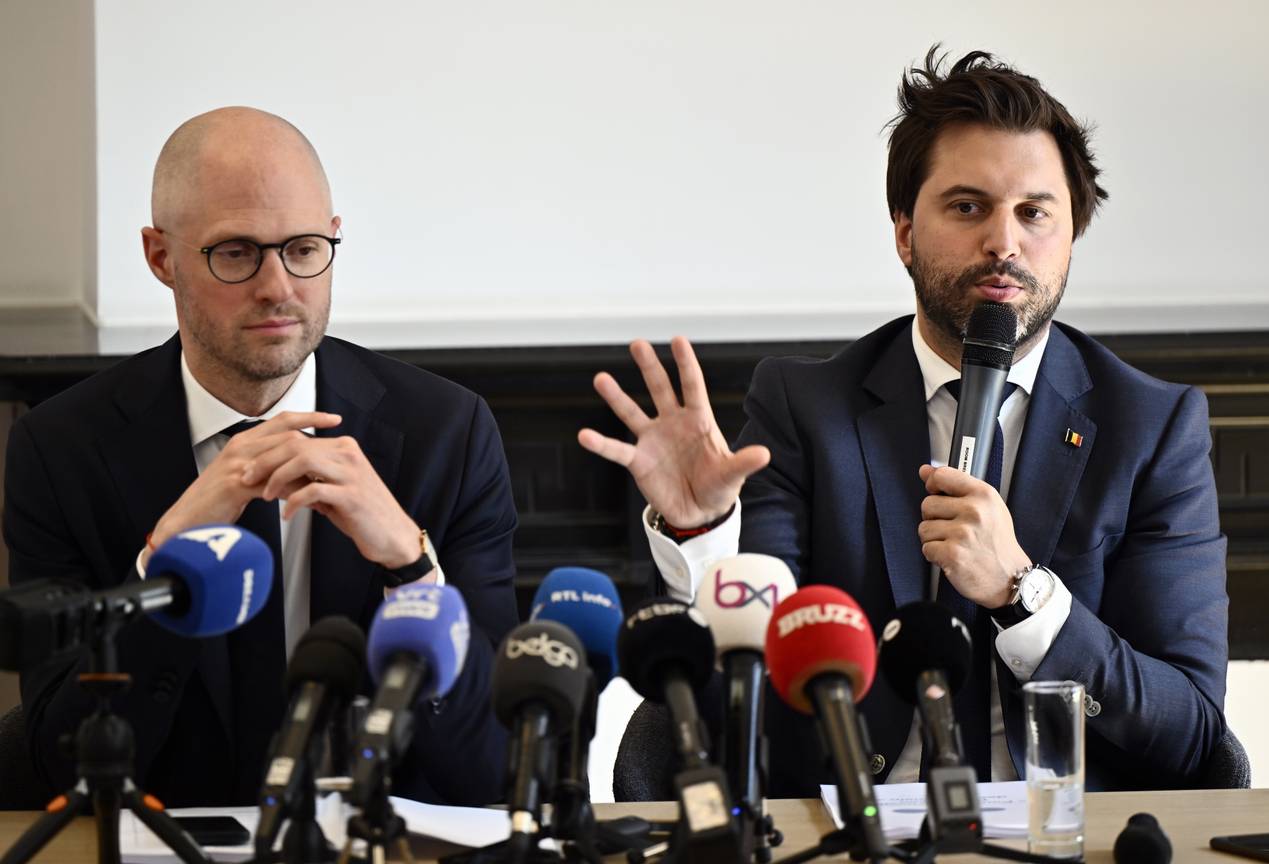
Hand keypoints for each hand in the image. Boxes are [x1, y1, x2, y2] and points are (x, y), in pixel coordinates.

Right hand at [148, 411, 342, 561]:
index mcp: (244, 440)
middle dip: (318, 439)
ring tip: (327, 480)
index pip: (283, 419)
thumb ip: (267, 465)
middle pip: (287, 433)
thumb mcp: (244, 474)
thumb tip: (299, 464)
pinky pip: (273, 483)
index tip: (333, 419)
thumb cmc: (217, 499)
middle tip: (340, 445)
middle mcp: (240, 446)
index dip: (310, 416)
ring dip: (308, 470)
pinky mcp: (235, 484)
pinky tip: (305, 499)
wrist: (187, 520)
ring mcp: (237, 464)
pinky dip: (292, 492)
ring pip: (283, 456)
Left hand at [242, 432, 422, 568]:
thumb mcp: (337, 488)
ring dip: (277, 478)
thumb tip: (280, 474)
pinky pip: (312, 491)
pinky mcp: (351, 496)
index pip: (297, 438)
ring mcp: (351, 474)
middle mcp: (348, 455)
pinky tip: (287, 514)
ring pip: (302, 461)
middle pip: (295, 445)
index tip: (250, 468)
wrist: (393, 535)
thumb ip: (314, 476)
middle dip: (265, 461)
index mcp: (343, 448)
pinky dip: (294, 501)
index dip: (268, 452)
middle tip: (248, 478)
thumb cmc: (364, 514)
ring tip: (267, 495)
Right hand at [578, 336, 769, 527]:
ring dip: (616, 396)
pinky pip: (617, 450)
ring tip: (600, 378)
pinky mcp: (639, 461)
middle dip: (650, 366)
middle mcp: (673, 423)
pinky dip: (601, 444)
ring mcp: (653, 440)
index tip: (677, 340)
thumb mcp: (732, 475)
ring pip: (632, 412)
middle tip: (638, 343)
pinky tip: (585, 435)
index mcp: (699, 420)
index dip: (686, 364)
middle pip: (660, 389)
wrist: (698, 513)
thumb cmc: (719, 488)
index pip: (692, 386)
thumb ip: (743, 463)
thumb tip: (765, 454)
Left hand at [917, 464, 1031, 607]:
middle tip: (953, 530)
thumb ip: (957, 486)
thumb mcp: (988, 507)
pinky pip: (926, 548)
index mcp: (983, 495)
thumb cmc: (998, 543)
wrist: (1011, 578)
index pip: (943, 475)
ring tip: (955, 544)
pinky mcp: (953, 554)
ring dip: (934, 539)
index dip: (933, 484)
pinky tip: (952, 556)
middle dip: (934, 519)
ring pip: (924, 528)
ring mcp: (963, 533)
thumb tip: (926, 471)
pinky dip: (935, 555)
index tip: (936, 492)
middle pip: (927, 504)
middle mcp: (974, 511)